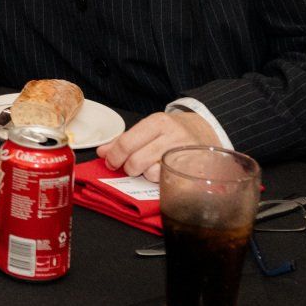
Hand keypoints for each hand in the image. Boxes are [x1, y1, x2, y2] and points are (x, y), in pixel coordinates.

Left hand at [97, 109, 216, 182]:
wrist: (204, 132)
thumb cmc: (171, 132)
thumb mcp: (148, 128)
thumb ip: (123, 140)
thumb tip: (102, 153)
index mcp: (158, 122)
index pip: (126, 143)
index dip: (114, 156)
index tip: (111, 162)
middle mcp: (173, 136)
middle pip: (136, 161)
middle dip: (128, 168)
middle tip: (131, 167)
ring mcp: (185, 154)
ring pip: (151, 174)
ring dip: (145, 175)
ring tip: (150, 168)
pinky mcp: (194, 171)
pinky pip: (167, 183)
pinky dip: (160, 182)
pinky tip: (162, 174)